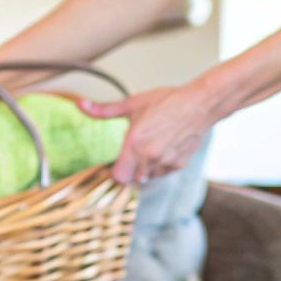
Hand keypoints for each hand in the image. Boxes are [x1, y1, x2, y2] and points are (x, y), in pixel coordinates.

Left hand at [80, 84, 220, 184]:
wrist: (200, 104)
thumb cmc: (168, 101)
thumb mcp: (134, 103)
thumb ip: (104, 110)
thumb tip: (80, 104)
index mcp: (135, 142)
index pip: (118, 177)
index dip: (117, 171)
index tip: (118, 161)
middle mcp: (149, 156)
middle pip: (132, 179)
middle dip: (131, 168)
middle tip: (136, 151)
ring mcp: (165, 162)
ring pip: (148, 177)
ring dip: (146, 168)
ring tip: (151, 148)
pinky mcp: (179, 165)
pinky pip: (163, 173)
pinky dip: (161, 166)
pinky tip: (165, 148)